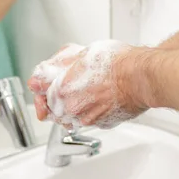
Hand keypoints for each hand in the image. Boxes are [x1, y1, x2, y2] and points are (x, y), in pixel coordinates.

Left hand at [29, 41, 148, 128]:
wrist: (141, 77)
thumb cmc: (115, 63)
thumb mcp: (79, 54)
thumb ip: (56, 66)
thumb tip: (41, 75)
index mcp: (60, 92)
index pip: (38, 95)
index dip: (42, 87)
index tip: (47, 84)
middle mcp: (71, 110)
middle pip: (53, 110)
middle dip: (58, 99)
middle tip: (71, 85)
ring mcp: (87, 120)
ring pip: (71, 118)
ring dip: (74, 107)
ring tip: (88, 91)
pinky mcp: (103, 124)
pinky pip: (89, 120)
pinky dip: (91, 111)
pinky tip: (100, 98)